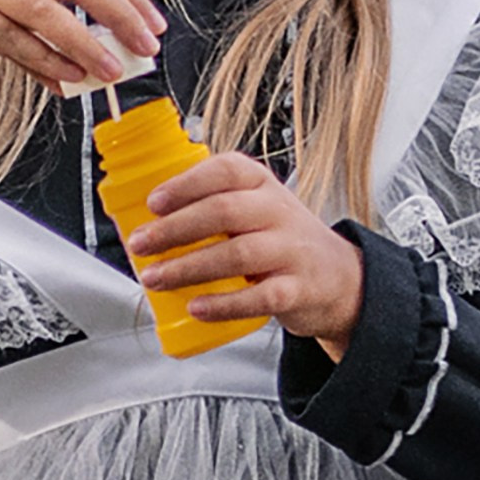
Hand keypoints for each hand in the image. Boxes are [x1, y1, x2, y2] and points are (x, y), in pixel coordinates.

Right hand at [0, 0, 161, 145]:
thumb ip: (32, 29)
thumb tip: (72, 73)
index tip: (154, 25)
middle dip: (119, 14)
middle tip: (149, 46)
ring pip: (46, 8)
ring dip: (84, 40)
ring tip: (113, 70)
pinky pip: (10, 37)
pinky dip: (41, 60)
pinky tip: (65, 80)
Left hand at [126, 149, 366, 356]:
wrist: (338, 278)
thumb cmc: (279, 241)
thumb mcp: (253, 209)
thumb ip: (211, 206)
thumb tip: (144, 222)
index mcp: (262, 184)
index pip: (224, 171)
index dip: (186, 185)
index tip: (153, 203)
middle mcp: (279, 211)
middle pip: (223, 211)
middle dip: (174, 229)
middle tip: (141, 245)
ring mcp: (291, 250)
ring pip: (238, 254)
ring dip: (189, 267)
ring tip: (155, 278)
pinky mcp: (298, 289)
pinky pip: (260, 297)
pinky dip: (225, 304)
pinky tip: (196, 307)